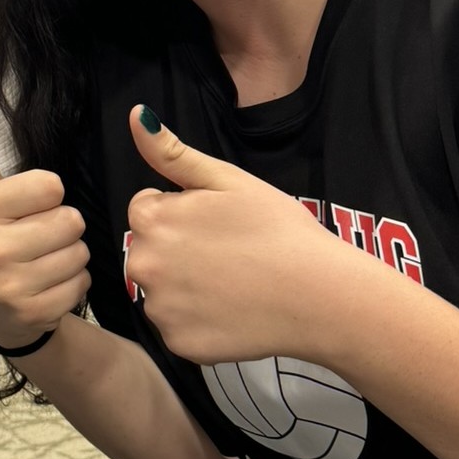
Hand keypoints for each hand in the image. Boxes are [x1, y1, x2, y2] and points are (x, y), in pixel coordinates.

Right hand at [0, 111, 89, 352]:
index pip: (51, 185)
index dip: (46, 195)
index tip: (27, 209)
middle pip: (70, 220)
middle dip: (62, 227)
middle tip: (38, 238)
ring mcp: (10, 286)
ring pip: (80, 252)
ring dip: (70, 255)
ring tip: (44, 261)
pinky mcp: (33, 313)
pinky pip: (82, 283)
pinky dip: (74, 282)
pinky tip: (49, 284)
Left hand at [124, 106, 374, 365]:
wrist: (321, 296)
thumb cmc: (279, 230)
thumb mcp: (227, 179)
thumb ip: (173, 152)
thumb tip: (137, 115)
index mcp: (153, 218)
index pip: (147, 208)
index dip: (183, 212)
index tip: (217, 222)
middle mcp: (143, 264)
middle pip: (150, 250)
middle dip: (178, 248)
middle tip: (227, 253)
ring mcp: (159, 308)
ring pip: (161, 290)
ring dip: (184, 286)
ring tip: (232, 282)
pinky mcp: (178, 343)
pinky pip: (178, 326)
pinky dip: (198, 321)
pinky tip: (232, 312)